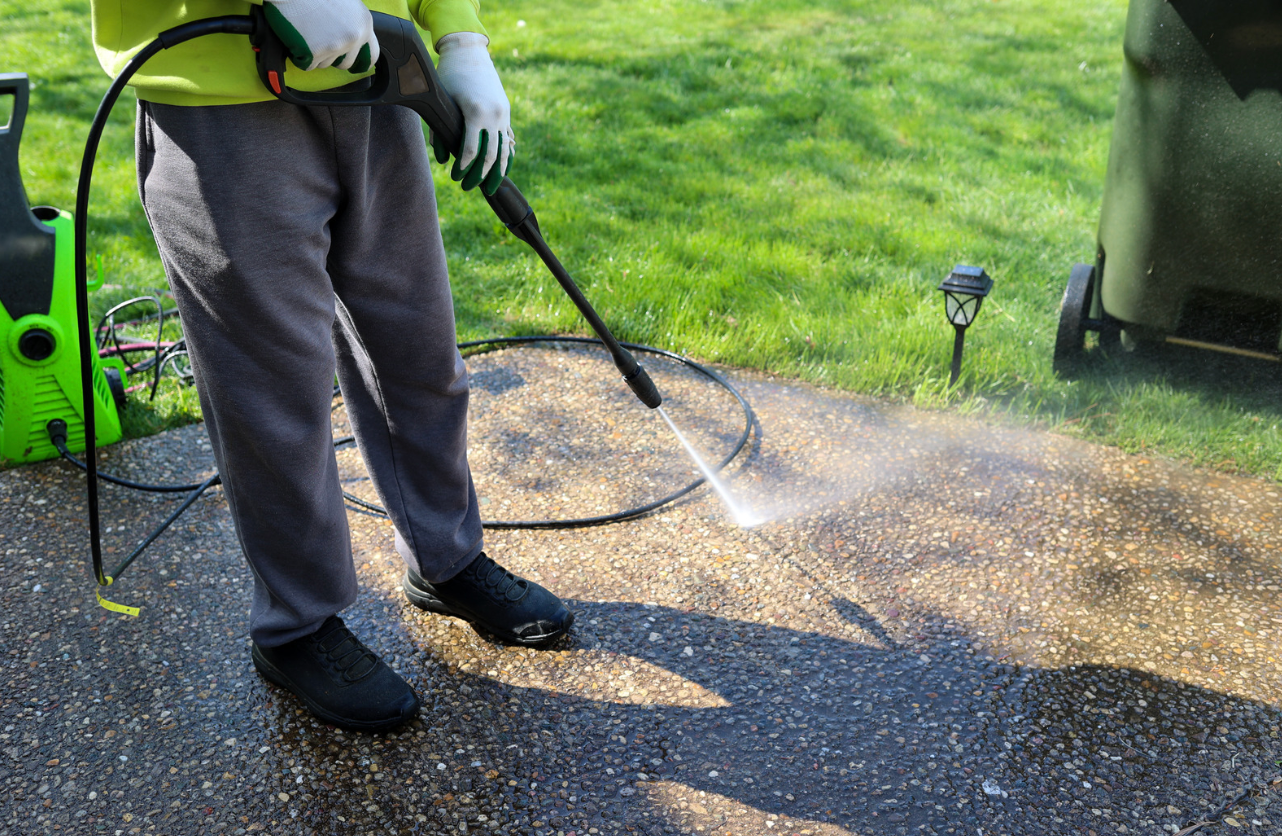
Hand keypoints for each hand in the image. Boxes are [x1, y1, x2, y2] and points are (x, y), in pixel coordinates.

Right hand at [263, 0, 379, 72]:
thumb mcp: (346, 3)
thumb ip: (355, 23)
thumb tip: (356, 41)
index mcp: (364, 23)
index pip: (372, 55)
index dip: (361, 61)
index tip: (356, 65)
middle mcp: (354, 36)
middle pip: (345, 63)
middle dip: (333, 57)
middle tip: (320, 42)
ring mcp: (336, 46)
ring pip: (326, 64)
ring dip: (316, 55)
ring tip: (308, 34)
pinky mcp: (317, 52)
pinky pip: (309, 65)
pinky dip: (302, 57)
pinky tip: (299, 39)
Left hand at [432, 32, 514, 195]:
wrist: (469, 52)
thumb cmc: (449, 76)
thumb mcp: (440, 101)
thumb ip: (440, 130)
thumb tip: (442, 160)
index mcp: (476, 112)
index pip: (471, 151)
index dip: (464, 168)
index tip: (456, 178)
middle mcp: (493, 115)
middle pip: (491, 156)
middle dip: (480, 175)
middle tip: (469, 188)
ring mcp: (502, 114)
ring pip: (505, 150)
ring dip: (498, 171)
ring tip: (491, 187)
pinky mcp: (505, 112)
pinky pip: (508, 140)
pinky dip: (507, 156)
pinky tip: (502, 170)